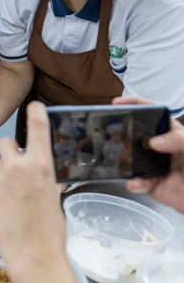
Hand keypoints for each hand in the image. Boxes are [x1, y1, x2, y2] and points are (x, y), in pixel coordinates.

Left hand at [0, 102, 75, 282]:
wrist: (32, 252)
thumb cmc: (50, 227)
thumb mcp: (55, 193)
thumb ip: (46, 173)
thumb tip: (43, 165)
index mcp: (41, 165)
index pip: (37, 127)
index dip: (36, 112)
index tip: (34, 106)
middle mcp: (17, 167)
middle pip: (8, 142)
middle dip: (13, 151)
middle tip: (19, 166)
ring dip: (4, 172)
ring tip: (15, 194)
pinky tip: (7, 205)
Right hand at [115, 96, 183, 213]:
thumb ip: (178, 140)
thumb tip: (154, 142)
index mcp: (171, 133)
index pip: (152, 114)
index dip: (135, 105)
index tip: (118, 103)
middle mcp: (160, 147)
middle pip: (136, 134)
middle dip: (121, 132)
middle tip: (110, 132)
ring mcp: (153, 165)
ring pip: (131, 158)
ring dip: (122, 159)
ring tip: (117, 159)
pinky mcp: (151, 184)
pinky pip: (138, 182)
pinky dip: (134, 183)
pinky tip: (134, 183)